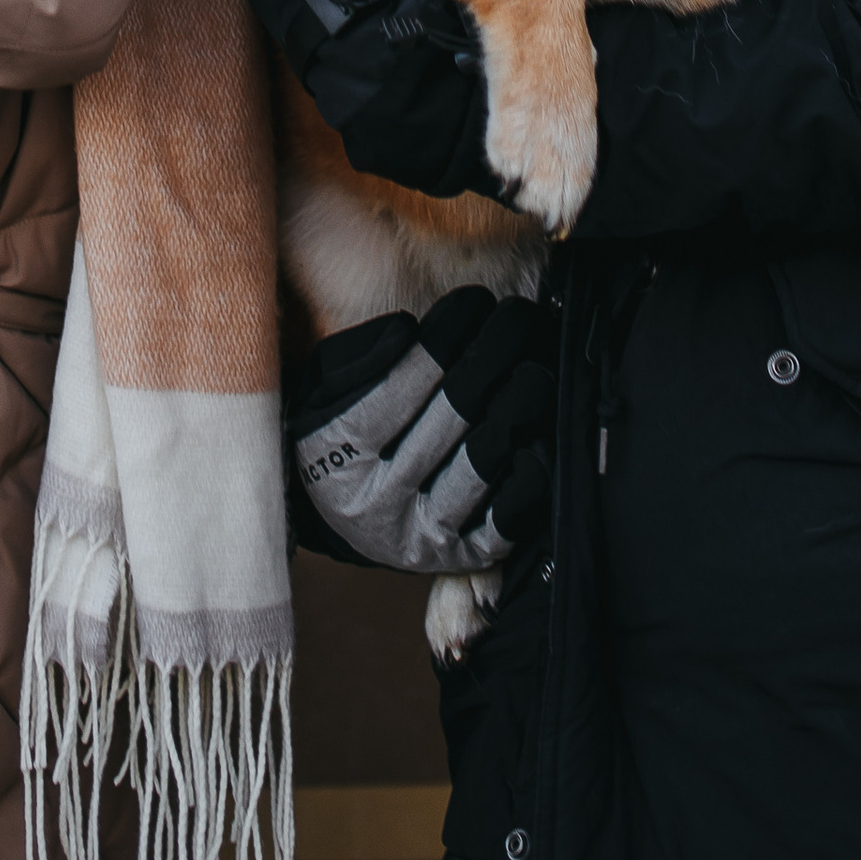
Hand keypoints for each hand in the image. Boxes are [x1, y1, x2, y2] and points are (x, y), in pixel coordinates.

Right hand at [286, 288, 558, 573]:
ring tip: (536, 366)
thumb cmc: (332, 430)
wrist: (334, 517)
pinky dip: (526, 481)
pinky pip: (503, 523)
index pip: (399, 389)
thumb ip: (360, 355)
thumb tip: (409, 331)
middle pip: (447, 421)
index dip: (443, 341)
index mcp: (337, 453)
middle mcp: (379, 503)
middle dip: (490, 360)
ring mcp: (421, 537)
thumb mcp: (322, 387)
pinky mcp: (458, 559)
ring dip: (515, 411)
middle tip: (519, 318)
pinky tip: (538, 439)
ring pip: (479, 468)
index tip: (475, 301)